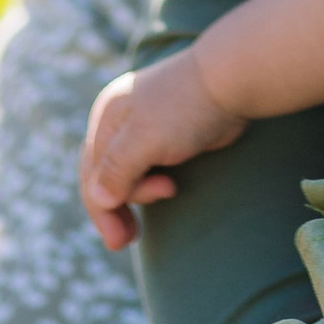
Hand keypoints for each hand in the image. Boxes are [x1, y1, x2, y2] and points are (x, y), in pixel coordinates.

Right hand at [80, 51, 245, 251]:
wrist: (231, 83)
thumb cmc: (185, 108)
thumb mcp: (144, 140)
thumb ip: (118, 170)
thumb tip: (98, 200)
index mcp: (106, 118)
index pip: (92, 173)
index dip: (100, 210)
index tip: (116, 241)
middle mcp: (120, 123)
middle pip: (105, 176)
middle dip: (115, 208)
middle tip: (125, 241)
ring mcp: (144, 129)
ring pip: (128, 175)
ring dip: (138, 196)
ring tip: (164, 198)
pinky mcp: (167, 138)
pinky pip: (149, 170)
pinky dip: (152, 186)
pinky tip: (167, 190)